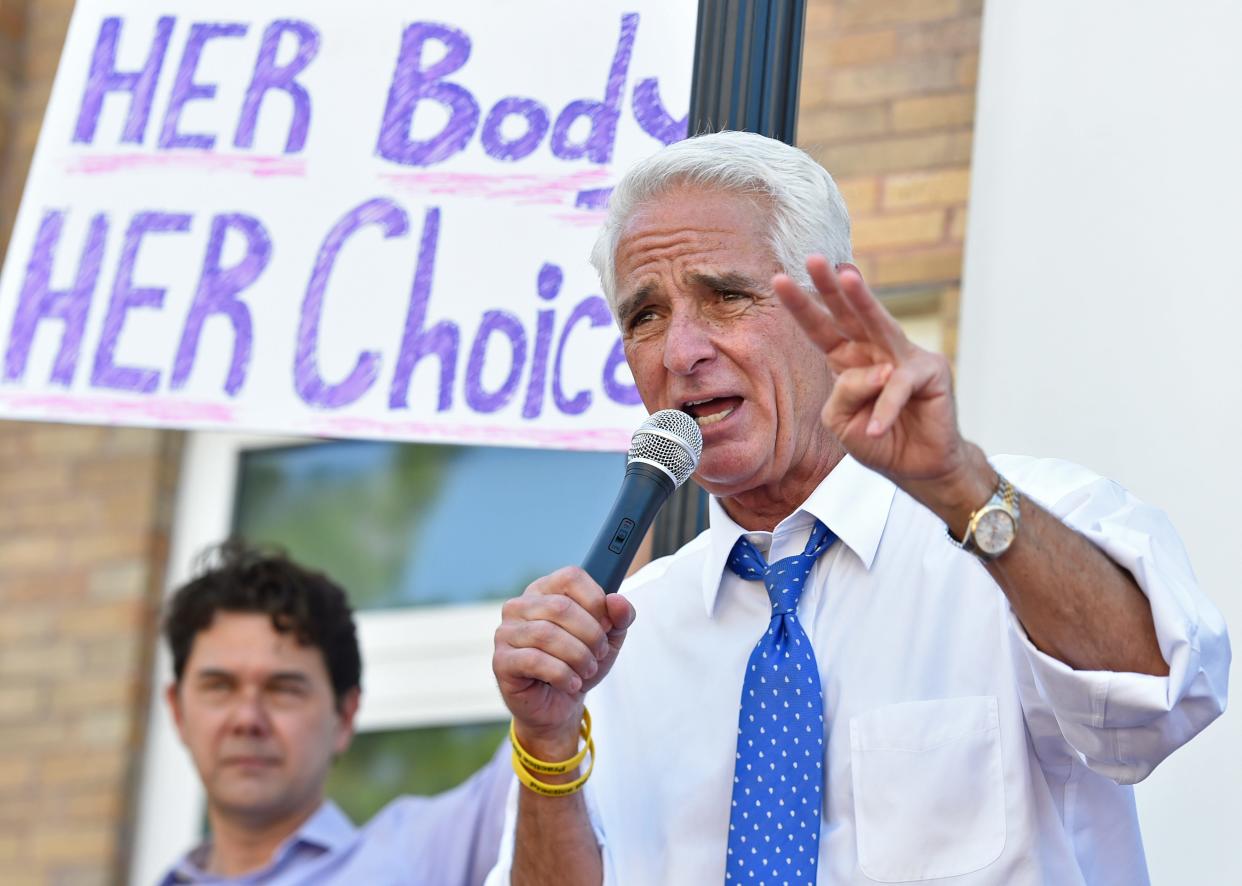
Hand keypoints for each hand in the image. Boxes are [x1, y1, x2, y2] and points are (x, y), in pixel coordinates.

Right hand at [493, 567, 634, 755]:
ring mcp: (506, 633)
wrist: (559, 706)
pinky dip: (562, 674)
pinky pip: (534, 660)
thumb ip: (620, 616)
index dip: (596, 601)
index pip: (571, 577)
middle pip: (561, 606)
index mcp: (544, 590)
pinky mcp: (502, 661)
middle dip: (590, 634)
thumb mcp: (609, 639)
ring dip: (578, 656)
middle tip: (599, 654)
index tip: (607, 626)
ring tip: (587, 670)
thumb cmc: (579, 664)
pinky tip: (572, 683)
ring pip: (547, 634)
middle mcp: (520, 606)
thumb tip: (617, 601)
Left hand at [772, 257, 991, 523]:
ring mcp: (904, 356)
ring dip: (863, 298)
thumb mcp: (842, 421)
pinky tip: (877, 429)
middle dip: (829, 286)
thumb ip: (843, 394)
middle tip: (813, 259)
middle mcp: (874, 350)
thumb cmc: (878, 441)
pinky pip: (897, 386)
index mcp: (848, 360)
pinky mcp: (930, 371)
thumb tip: (874, 372)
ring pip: (880, 323)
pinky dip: (885, 409)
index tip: (779, 279)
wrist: (917, 467)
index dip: (801, 306)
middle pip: (847, 313)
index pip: (820, 329)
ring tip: (847, 276)